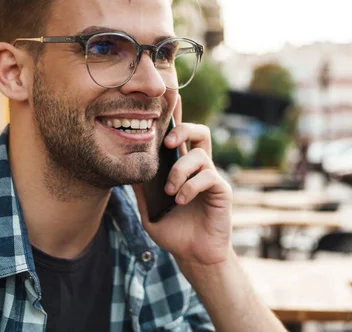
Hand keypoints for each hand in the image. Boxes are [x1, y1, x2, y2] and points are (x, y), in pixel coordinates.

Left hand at [132, 94, 232, 265]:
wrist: (193, 255)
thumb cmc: (173, 231)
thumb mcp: (149, 209)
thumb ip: (142, 188)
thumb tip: (130, 166)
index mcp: (182, 168)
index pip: (180, 137)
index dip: (177, 116)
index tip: (171, 95)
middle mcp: (199, 168)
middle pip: (199, 132)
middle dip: (183, 129)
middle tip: (167, 141)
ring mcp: (212, 177)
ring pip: (200, 154)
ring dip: (180, 170)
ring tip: (171, 191)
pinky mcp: (221, 190)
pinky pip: (208, 176)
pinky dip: (191, 186)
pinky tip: (182, 200)